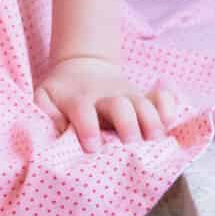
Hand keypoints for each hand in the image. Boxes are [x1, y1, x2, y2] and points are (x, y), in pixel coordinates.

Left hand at [34, 54, 181, 153]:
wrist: (83, 67)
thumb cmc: (62, 93)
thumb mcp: (44, 98)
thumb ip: (46, 114)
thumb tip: (55, 134)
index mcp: (79, 99)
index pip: (84, 110)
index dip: (88, 128)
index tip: (93, 148)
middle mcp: (106, 97)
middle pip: (120, 105)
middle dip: (127, 124)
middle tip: (131, 144)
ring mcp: (128, 96)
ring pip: (144, 104)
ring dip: (152, 121)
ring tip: (156, 140)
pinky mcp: (143, 97)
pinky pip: (161, 98)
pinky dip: (168, 106)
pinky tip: (170, 121)